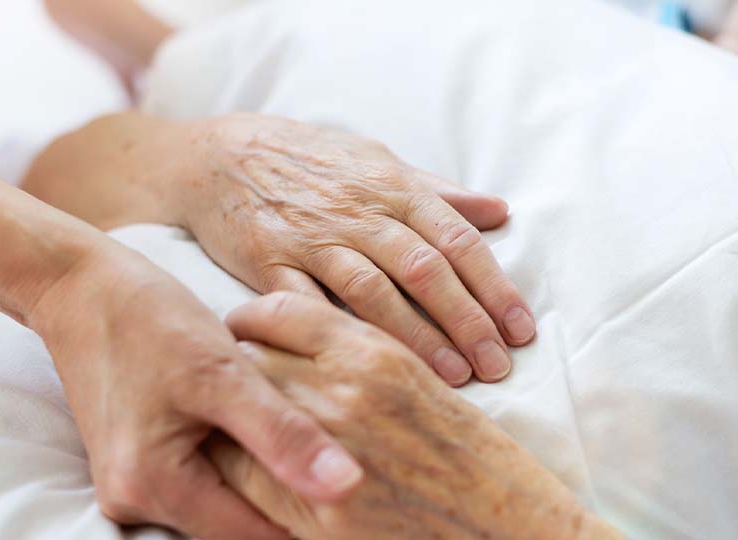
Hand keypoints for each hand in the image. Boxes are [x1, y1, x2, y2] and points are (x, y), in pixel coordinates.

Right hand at [25, 112, 535, 385]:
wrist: (216, 156)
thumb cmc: (307, 163)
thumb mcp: (375, 162)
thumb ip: (437, 192)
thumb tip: (499, 211)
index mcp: (392, 187)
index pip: (457, 240)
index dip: (494, 287)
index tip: (521, 331)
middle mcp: (357, 212)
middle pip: (424, 270)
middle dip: (467, 321)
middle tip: (498, 367)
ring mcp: (311, 240)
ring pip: (373, 292)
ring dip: (417, 337)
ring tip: (453, 378)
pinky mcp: (268, 264)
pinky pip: (307, 307)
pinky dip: (336, 338)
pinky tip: (363, 370)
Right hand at [27, 247, 363, 539]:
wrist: (79, 286)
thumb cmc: (147, 318)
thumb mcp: (223, 372)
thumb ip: (283, 434)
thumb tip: (347, 488)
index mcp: (154, 487)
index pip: (257, 536)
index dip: (314, 517)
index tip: (362, 492)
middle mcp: (136, 500)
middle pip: (238, 524)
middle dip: (290, 498)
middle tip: (345, 463)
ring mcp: (134, 484)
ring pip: (224, 501)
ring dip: (265, 476)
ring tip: (310, 442)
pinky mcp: (140, 463)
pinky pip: (204, 477)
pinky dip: (240, 457)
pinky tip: (267, 426)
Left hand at [207, 293, 623, 539]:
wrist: (502, 523)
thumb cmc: (467, 451)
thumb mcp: (416, 379)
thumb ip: (355, 353)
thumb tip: (294, 336)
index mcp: (374, 352)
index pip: (278, 312)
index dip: (249, 319)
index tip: (241, 329)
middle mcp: (344, 393)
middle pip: (248, 358)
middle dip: (233, 364)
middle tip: (225, 374)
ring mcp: (325, 453)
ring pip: (236, 417)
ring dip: (226, 416)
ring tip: (227, 417)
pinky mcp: (315, 514)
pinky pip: (243, 480)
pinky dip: (235, 469)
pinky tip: (241, 465)